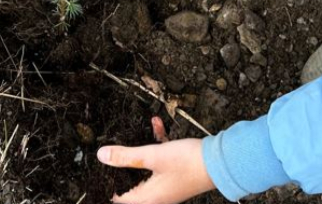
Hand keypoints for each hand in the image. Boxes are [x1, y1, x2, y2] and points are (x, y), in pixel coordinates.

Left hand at [98, 128, 214, 203]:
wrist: (220, 162)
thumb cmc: (188, 162)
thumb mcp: (152, 155)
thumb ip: (126, 156)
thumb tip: (102, 156)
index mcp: (147, 198)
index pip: (119, 196)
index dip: (108, 181)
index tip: (101, 165)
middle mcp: (157, 196)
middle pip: (130, 181)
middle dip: (123, 163)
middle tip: (114, 148)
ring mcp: (167, 185)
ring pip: (146, 167)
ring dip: (142, 149)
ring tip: (136, 130)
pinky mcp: (175, 174)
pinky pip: (160, 161)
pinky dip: (157, 145)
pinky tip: (157, 125)